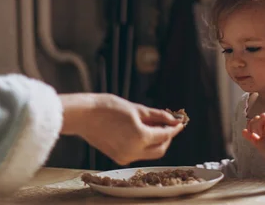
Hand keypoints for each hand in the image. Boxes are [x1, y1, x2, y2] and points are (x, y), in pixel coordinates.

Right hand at [59, 93, 183, 165]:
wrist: (84, 115)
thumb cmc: (108, 108)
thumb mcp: (137, 109)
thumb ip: (158, 116)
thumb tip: (174, 119)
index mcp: (140, 138)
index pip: (165, 135)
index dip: (174, 129)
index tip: (180, 122)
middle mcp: (134, 151)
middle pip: (160, 149)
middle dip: (167, 138)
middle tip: (169, 124)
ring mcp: (125, 157)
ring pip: (149, 153)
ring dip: (156, 141)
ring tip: (156, 126)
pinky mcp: (118, 158)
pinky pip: (138, 153)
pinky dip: (144, 145)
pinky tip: (143, 131)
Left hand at [242, 113, 264, 166]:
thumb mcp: (257, 143)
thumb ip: (250, 137)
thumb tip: (243, 131)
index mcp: (262, 128)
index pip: (253, 120)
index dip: (249, 125)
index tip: (251, 134)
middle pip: (257, 117)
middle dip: (253, 125)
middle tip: (255, 134)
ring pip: (264, 115)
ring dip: (259, 123)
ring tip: (260, 133)